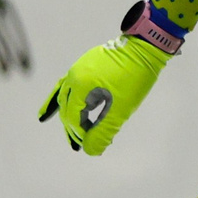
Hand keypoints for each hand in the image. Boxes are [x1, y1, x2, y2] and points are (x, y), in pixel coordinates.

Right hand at [38, 38, 168, 154]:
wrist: (145, 46)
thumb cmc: (134, 78)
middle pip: (67, 108)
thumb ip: (104, 131)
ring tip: (53, 125)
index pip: (73, 117)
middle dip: (72, 127)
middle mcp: (74, 76)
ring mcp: (78, 68)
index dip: (80, 134)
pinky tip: (60, 102)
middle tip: (76, 146)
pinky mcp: (86, 64)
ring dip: (65, 112)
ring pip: (65, 95)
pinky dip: (64, 95)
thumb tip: (90, 151)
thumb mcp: (121, 108)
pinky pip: (69, 83)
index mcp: (80, 86)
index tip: (90, 145)